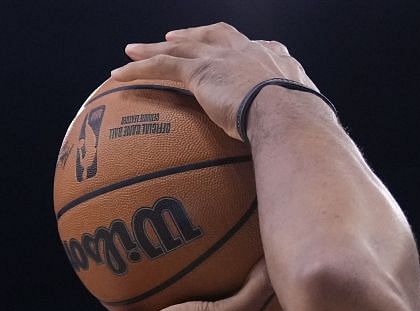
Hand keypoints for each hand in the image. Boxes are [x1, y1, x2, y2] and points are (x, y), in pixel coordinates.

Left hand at [110, 23, 313, 139]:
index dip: (238, 49)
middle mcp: (248, 52)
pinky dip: (138, 69)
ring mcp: (223, 58)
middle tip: (176, 38)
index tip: (229, 51)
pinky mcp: (201, 71)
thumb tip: (293, 166)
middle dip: (194, 35)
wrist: (289, 116)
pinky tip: (118, 76)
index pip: (255, 48)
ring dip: (155, 49)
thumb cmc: (301, 132)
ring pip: (181, 48)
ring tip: (133, 51)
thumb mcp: (301, 130)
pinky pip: (161, 66)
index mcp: (275, 62)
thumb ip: (291, 138)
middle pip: (215, 35)